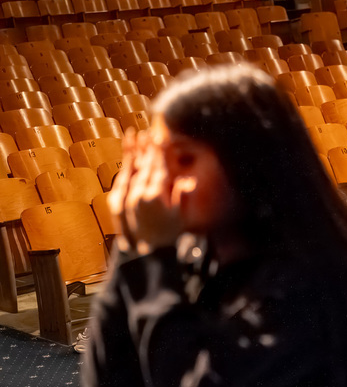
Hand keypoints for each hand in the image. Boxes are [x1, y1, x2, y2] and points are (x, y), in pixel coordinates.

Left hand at [108, 129, 182, 254]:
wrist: (147, 254)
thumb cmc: (169, 237)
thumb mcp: (181, 218)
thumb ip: (182, 198)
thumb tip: (188, 182)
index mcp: (156, 195)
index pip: (159, 167)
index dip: (161, 151)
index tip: (163, 138)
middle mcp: (138, 193)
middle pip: (145, 164)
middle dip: (148, 147)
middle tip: (151, 132)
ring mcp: (126, 196)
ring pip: (131, 167)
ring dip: (134, 151)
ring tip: (135, 135)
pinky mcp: (116, 201)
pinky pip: (122, 177)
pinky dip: (124, 165)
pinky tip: (127, 156)